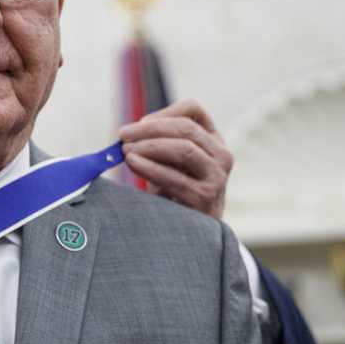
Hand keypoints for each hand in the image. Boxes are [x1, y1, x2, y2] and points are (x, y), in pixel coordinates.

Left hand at [117, 98, 233, 220]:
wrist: (187, 233)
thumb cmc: (173, 192)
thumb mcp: (168, 162)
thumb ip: (157, 143)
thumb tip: (129, 132)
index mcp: (212, 140)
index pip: (193, 110)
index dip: (163, 112)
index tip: (139, 123)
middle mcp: (221, 155)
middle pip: (186, 128)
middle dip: (149, 129)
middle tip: (123, 135)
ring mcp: (217, 176)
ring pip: (184, 149)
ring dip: (149, 146)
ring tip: (125, 151)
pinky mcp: (206, 197)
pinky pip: (176, 177)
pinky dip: (150, 168)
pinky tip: (132, 164)